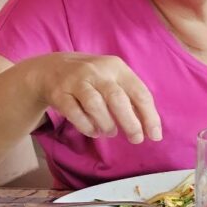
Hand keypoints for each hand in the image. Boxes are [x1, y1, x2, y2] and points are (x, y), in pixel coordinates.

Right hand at [29, 54, 162, 143]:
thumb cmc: (92, 79)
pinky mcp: (58, 93)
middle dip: (130, 123)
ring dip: (106, 124)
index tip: (155, 135)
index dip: (149, 116)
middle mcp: (96, 71)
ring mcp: (75, 81)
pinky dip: (87, 126)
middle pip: (117, 99)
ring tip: (110, 132)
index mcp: (116, 67)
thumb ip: (131, 98)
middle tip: (136, 139)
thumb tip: (150, 127)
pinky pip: (75, 113)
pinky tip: (93, 131)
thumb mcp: (113, 79)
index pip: (139, 92)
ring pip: (95, 105)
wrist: (50, 69)